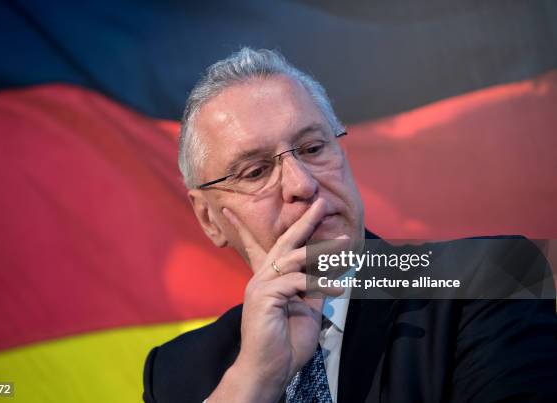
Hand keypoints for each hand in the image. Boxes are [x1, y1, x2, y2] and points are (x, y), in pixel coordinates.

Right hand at [217, 199, 344, 400]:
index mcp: (268, 280)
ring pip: (294, 258)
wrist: (270, 370)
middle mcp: (261, 278)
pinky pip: (298, 282)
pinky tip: (338, 292)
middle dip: (305, 222)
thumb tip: (328, 276)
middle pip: (284, 242)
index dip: (250, 227)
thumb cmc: (285, 343)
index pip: (260, 247)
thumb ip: (313, 291)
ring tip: (346, 242)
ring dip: (323, 249)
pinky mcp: (264, 296)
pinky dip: (320, 284)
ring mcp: (260, 286)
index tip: (233, 208)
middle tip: (321, 203)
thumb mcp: (306, 311)